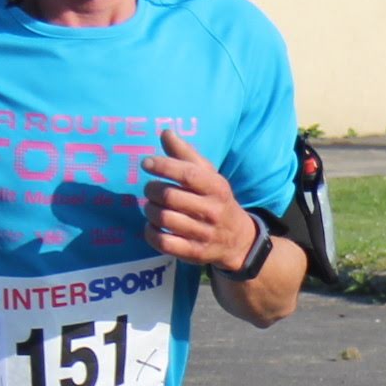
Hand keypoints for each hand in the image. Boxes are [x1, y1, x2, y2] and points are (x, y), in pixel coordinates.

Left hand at [139, 128, 258, 268]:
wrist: (238, 239)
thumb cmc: (216, 200)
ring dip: (149, 210)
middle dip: (152, 190)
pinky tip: (152, 226)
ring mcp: (203, 234)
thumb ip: (186, 154)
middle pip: (170, 197)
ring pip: (164, 218)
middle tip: (150, 189)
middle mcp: (212, 211)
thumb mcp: (209, 175)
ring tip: (150, 206)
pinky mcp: (194, 253)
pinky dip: (151, 232)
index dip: (163, 166)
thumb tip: (166, 133)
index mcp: (216, 187)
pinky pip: (164, 242)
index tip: (147, 163)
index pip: (188, 174)